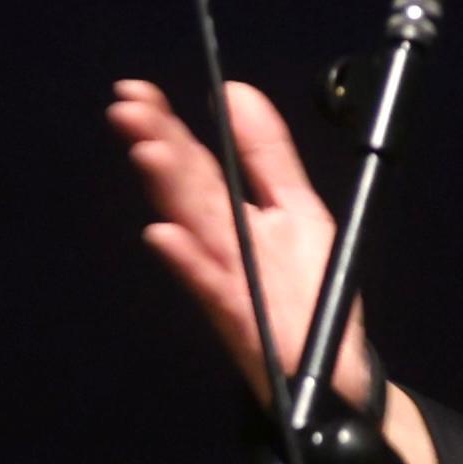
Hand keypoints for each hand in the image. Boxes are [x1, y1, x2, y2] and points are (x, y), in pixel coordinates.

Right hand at [110, 78, 441, 463]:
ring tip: (146, 151)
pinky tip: (164, 236)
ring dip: (168, 190)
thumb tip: (235, 92)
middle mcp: (223, 245)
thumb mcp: (297, 208)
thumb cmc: (308, 292)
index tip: (136, 91)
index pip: (193, 160)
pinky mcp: (242, 319)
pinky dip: (187, 262)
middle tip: (127, 108)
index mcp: (233, 215)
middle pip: (186, 187)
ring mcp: (229, 281)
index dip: (166, 123)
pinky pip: (212, 286)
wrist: (335, 372)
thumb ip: (268, 153)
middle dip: (157, 145)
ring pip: (194, 228)